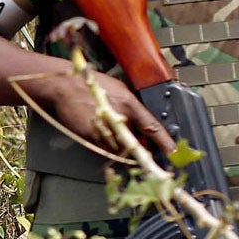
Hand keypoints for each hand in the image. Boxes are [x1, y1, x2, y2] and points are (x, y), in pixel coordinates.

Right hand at [24, 69, 176, 158]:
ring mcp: (105, 130)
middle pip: (136, 144)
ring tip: (113, 133)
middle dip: (141, 148)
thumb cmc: (92, 85)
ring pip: (120, 149)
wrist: (65, 87)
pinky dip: (107, 145)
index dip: (164, 142)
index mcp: (129, 104)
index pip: (152, 127)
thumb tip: (141, 120)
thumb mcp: (119, 89)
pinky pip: (105, 148)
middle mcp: (119, 119)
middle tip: (142, 148)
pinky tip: (101, 131)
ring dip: (122, 147)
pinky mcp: (91, 138)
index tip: (173, 153)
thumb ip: (132, 106)